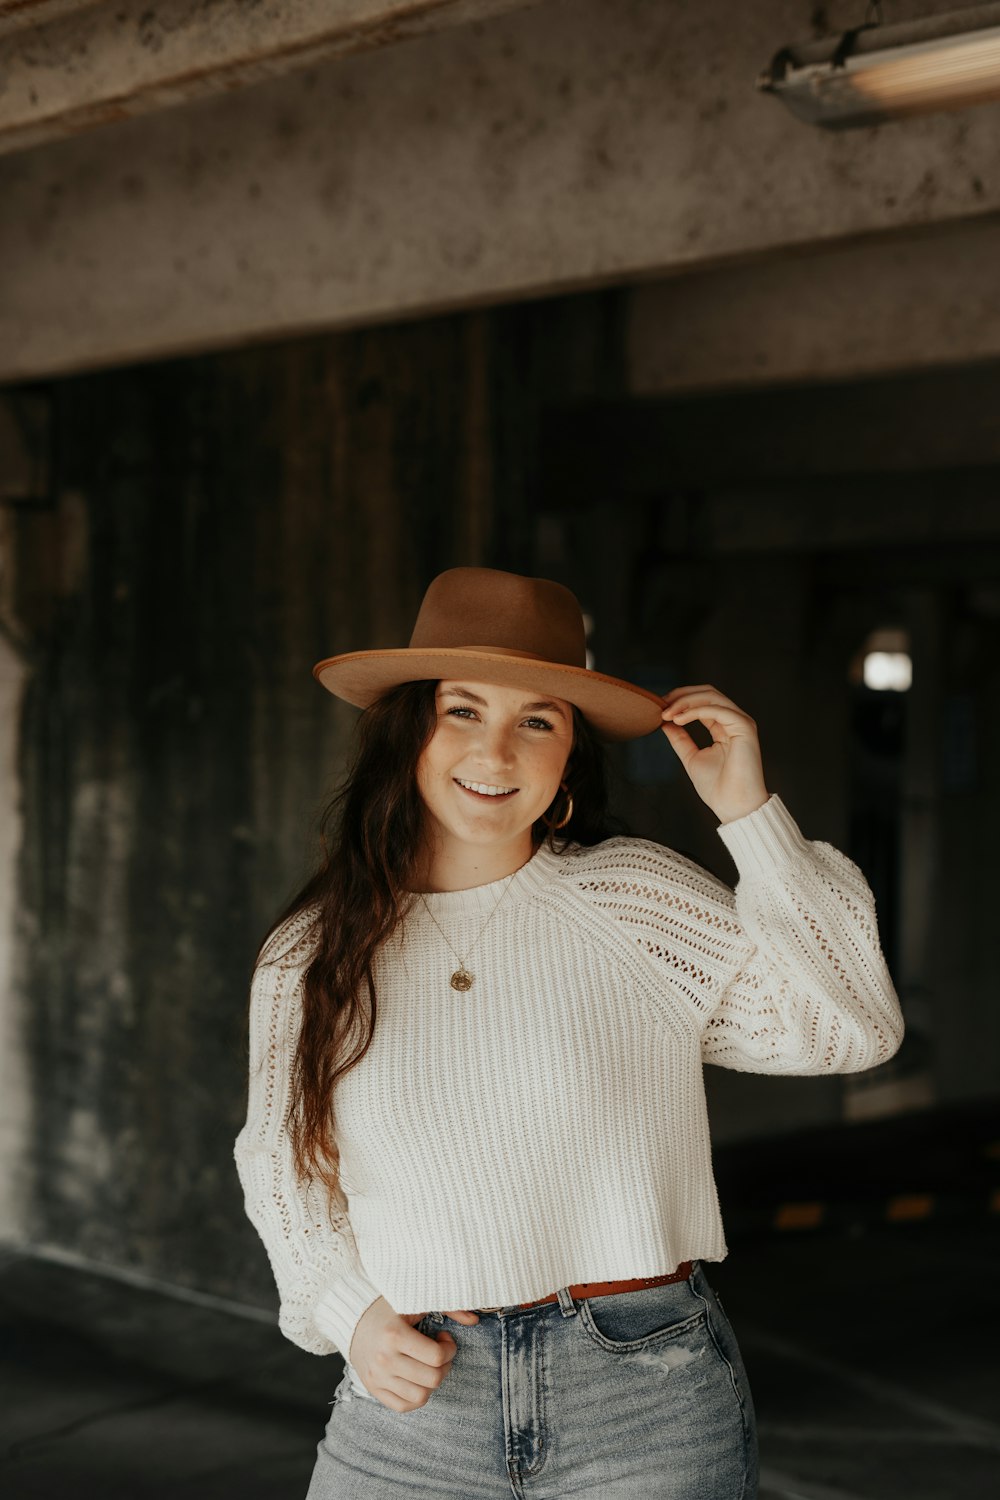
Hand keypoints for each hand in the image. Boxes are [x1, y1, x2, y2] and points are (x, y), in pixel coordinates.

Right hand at [348, 1297, 479, 1411]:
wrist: (353, 1317)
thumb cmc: (388, 1307)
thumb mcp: (415, 1301)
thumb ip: (448, 1306)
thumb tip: (474, 1320)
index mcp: (394, 1335)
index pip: (436, 1357)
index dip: (449, 1349)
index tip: (444, 1338)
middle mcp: (384, 1359)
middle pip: (432, 1379)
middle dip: (444, 1366)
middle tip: (439, 1353)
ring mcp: (377, 1377)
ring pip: (420, 1397)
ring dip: (431, 1382)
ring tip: (427, 1366)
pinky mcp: (373, 1389)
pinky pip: (403, 1406)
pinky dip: (416, 1397)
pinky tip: (416, 1378)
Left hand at [660, 685, 768, 824]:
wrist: (733, 807)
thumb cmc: (717, 788)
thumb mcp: (691, 758)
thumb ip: (680, 739)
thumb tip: (665, 722)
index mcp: (723, 727)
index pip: (702, 702)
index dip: (680, 700)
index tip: (659, 707)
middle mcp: (734, 721)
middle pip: (708, 693)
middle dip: (681, 695)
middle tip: (661, 705)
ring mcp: (741, 722)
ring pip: (712, 697)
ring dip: (685, 701)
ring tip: (667, 713)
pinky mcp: (744, 727)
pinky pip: (717, 710)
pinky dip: (695, 711)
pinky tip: (679, 719)